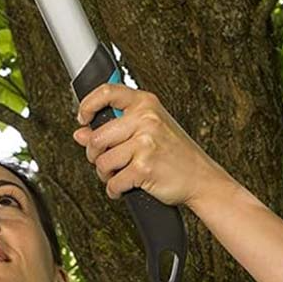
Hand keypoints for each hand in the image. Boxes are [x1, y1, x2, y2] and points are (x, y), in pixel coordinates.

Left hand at [72, 83, 229, 208]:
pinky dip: (115, 189)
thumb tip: (80, 133)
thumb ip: (113, 128)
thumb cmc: (175, 153)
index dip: (87, 105)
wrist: (201, 179)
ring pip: (102, 161)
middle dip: (94, 154)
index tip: (82, 118)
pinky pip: (113, 182)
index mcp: (146, 104)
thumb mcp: (148, 131)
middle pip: (96, 137)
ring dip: (105, 174)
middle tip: (103, 160)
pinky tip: (124, 186)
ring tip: (118, 174)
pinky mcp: (144, 167)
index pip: (106, 92)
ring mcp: (146, 143)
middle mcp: (146, 119)